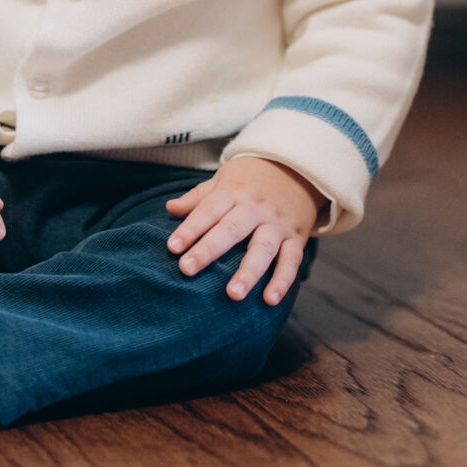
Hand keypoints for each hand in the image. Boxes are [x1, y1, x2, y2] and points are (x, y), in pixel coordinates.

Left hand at [164, 156, 322, 304]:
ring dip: (249, 272)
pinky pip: (291, 260)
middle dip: (208, 250)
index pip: (208, 210)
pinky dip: (283, 280)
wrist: (298, 167)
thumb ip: (198, 197)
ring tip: (233, 295)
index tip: (173, 247)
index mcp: (234, 192)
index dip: (190, 228)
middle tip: (187, 269)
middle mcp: (255, 208)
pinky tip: (270, 300)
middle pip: (231, 229)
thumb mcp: (224, 180)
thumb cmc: (252, 179)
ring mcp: (277, 223)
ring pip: (262, 248)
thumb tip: (169, 208)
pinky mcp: (296, 237)